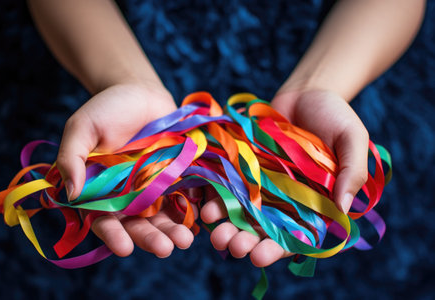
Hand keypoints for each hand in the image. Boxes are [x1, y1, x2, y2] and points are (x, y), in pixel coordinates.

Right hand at [56, 81, 195, 257]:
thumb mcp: (82, 127)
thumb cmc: (106, 108)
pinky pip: (187, 197)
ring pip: (165, 216)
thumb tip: (71, 194)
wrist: (140, 92)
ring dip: (175, 230)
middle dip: (151, 238)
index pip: (104, 221)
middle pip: (139, 225)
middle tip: (165, 249)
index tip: (125, 248)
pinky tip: (203, 219)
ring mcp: (155, 188)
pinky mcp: (178, 177)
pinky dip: (195, 209)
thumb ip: (72, 157)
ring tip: (186, 240)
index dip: (113, 236)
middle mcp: (129, 196)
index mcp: (101, 191)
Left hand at [201, 88, 368, 266]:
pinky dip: (215, 199)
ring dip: (226, 227)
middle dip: (246, 242)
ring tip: (215, 234)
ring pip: (241, 213)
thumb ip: (352, 171)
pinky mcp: (243, 167)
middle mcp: (284, 199)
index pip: (295, 236)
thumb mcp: (352, 138)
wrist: (307, 92)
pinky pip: (227, 187)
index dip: (277, 249)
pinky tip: (205, 208)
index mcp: (313, 202)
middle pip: (262, 230)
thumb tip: (343, 208)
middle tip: (233, 247)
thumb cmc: (335, 115)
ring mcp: (261, 184)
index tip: (259, 257)